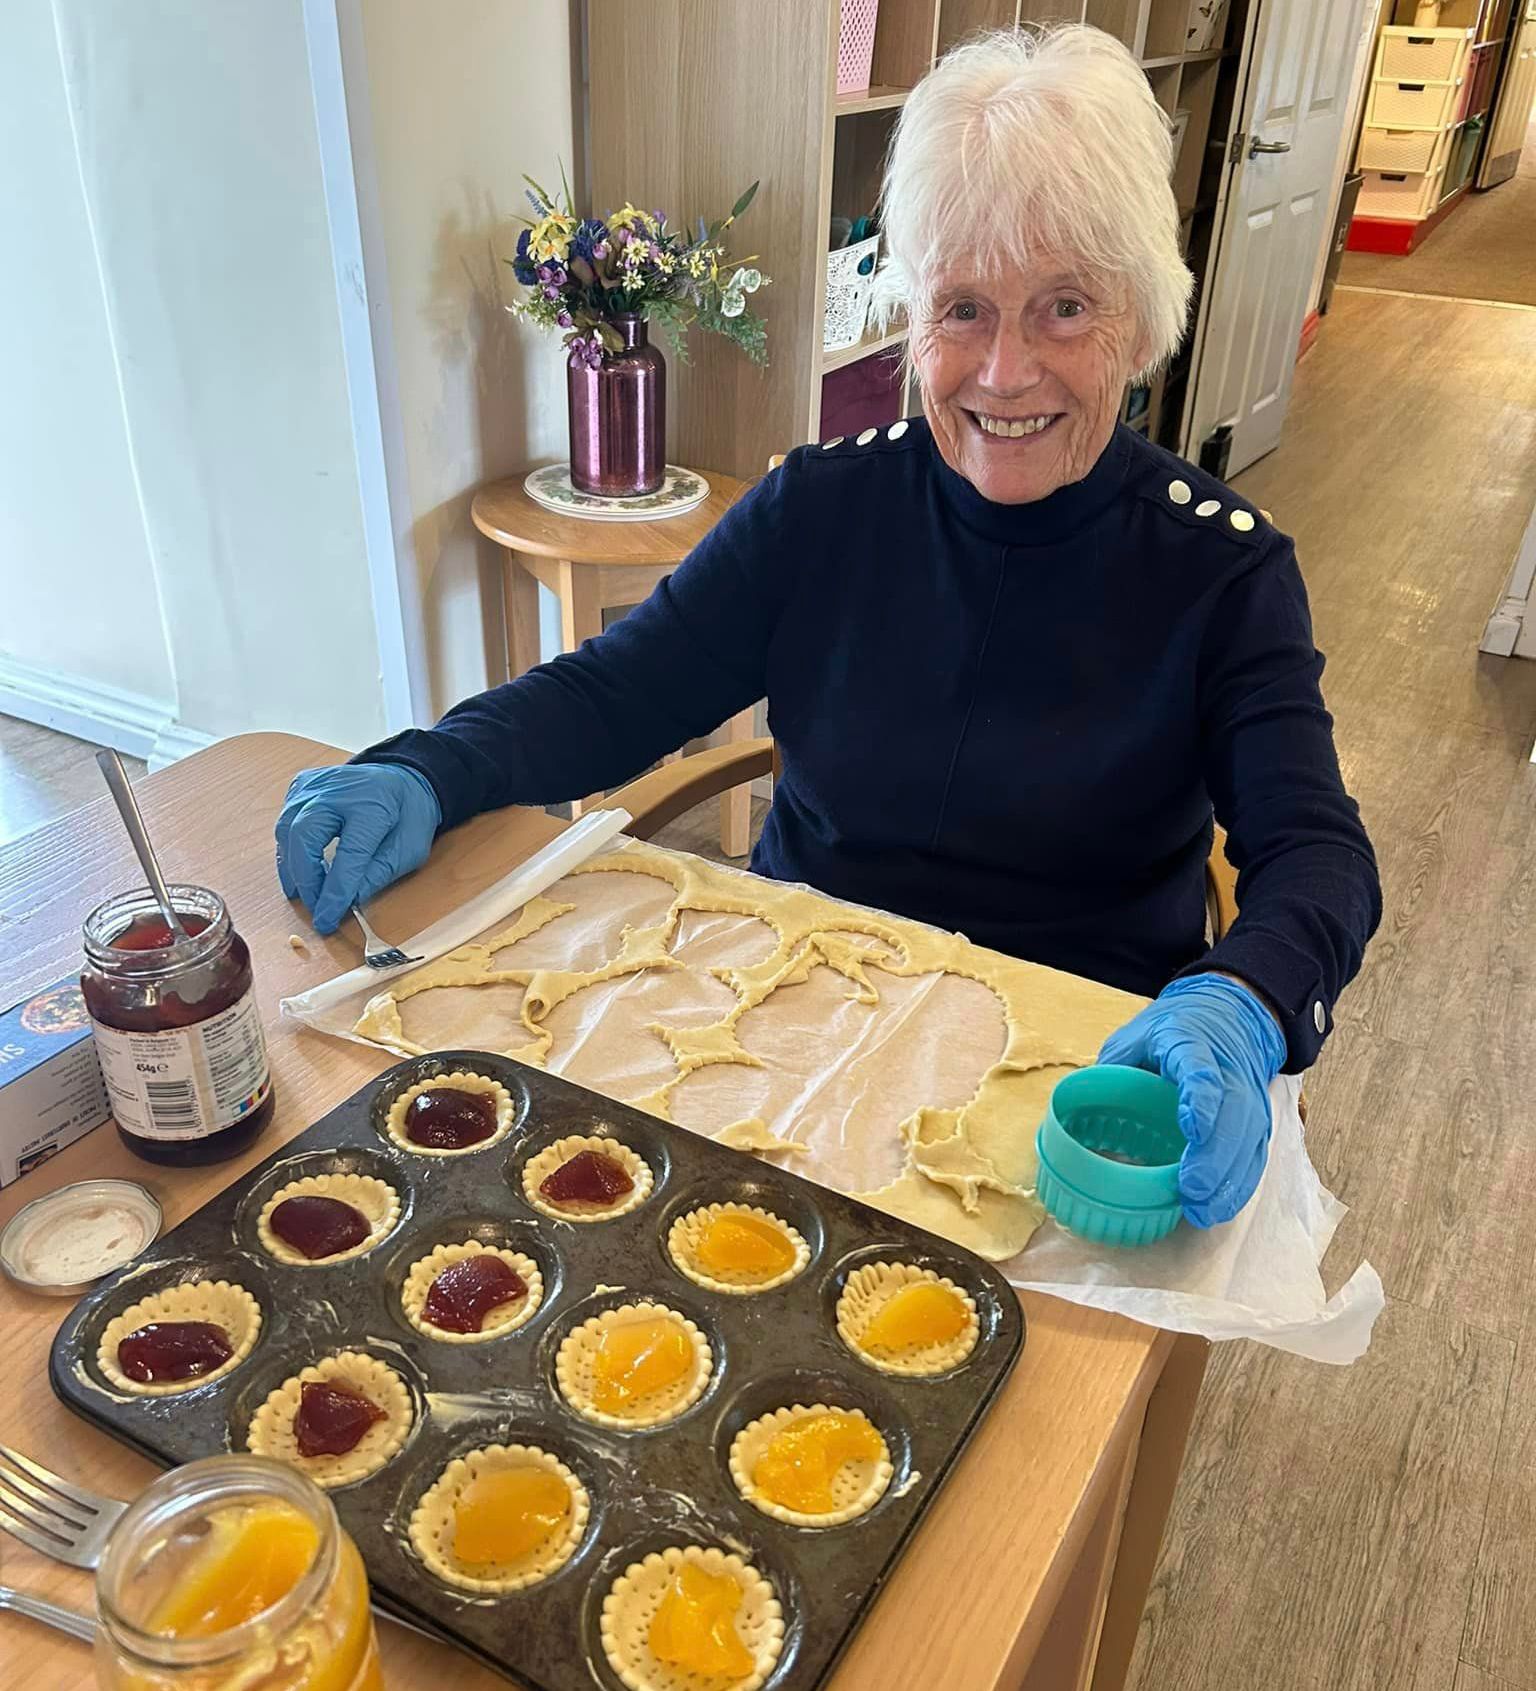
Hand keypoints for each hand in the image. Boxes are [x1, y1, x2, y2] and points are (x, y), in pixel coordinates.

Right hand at [274, 764, 440, 935]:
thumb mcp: (409, 849)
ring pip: (287, 829)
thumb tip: (348, 901)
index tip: (327, 919)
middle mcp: (337, 789)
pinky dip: (289, 850)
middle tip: (315, 906)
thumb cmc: (408, 815)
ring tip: (306, 893)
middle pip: (304, 835)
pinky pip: (285, 822)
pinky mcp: (301, 787)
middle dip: (306, 879)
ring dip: (293, 867)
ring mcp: (315, 785)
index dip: (335, 891)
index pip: (348, 854)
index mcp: (373, 804)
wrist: (403, 778)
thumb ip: (378, 874)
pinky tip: (300, 870)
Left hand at [1096, 973, 1285, 1226]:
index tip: (1192, 1128)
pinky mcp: (1256, 1120)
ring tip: (1201, 1210)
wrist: (1228, 1016)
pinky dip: (1237, 1185)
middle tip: (1190, 1190)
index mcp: (1189, 1042)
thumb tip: (1077, 1112)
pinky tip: (1217, 1207)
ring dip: (1228, 1179)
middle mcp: (1227, 1071)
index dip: (1200, 1099)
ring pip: (1248, 1139)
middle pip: (1232, 1114)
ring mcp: (1248, 1096)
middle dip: (1214, 1157)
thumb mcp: (1133, 1037)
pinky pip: (1253, 1155)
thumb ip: (1112, 1070)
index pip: (1200, 1070)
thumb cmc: (1171, 1030)